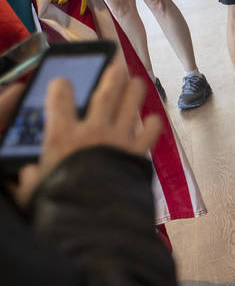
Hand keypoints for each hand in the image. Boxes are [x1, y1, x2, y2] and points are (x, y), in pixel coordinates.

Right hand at [12, 63, 161, 207]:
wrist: (94, 220)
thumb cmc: (58, 204)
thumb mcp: (33, 188)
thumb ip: (31, 175)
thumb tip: (28, 171)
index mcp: (61, 135)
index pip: (59, 98)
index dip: (60, 86)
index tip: (62, 81)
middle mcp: (92, 131)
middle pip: (104, 93)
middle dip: (111, 75)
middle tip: (117, 64)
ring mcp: (118, 139)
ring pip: (130, 106)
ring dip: (135, 92)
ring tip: (138, 81)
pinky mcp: (137, 154)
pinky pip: (148, 135)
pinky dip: (152, 127)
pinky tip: (154, 120)